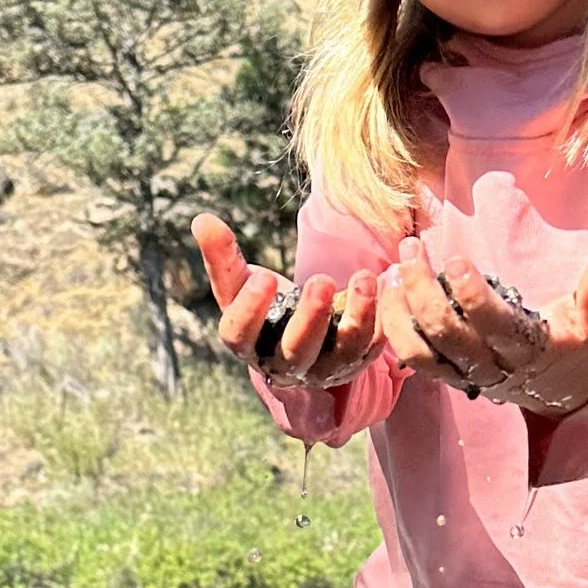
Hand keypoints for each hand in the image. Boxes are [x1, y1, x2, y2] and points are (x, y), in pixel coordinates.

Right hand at [194, 214, 383, 383]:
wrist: (302, 333)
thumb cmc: (267, 305)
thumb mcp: (241, 281)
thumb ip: (222, 255)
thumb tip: (201, 219)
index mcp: (249, 345)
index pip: (239, 335)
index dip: (249, 310)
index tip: (264, 277)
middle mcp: (285, 365)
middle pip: (295, 351)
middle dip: (309, 319)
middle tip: (320, 281)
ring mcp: (324, 368)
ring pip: (342, 353)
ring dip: (356, 317)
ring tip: (363, 279)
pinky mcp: (357, 362)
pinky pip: (373, 347)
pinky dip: (383, 319)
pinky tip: (386, 286)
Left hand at [376, 242, 587, 415]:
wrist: (557, 388)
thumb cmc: (572, 340)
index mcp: (528, 350)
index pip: (494, 326)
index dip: (472, 297)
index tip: (456, 260)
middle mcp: (493, 367)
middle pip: (449, 334)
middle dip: (424, 291)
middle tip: (411, 248)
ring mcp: (466, 375)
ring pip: (422, 350)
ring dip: (400, 309)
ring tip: (391, 268)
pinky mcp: (447, 375)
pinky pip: (411, 357)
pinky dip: (394, 326)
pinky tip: (386, 290)